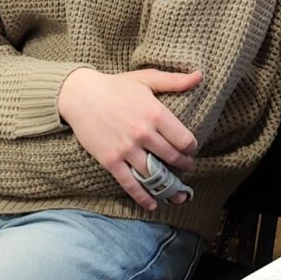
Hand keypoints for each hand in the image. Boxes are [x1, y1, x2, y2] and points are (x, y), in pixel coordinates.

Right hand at [57, 65, 202, 210]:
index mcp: (155, 113)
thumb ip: (175, 80)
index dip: (191, 147)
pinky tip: (153, 204)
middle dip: (183, 164)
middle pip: (171, 157)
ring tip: (176, 186)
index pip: (184, 138)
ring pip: (154, 173)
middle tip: (187, 166)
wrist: (81, 96)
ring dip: (168, 183)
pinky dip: (143, 196)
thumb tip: (199, 76)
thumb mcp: (147, 78)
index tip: (192, 149)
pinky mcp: (111, 161)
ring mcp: (126, 149)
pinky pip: (130, 183)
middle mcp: (143, 133)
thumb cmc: (116, 85)